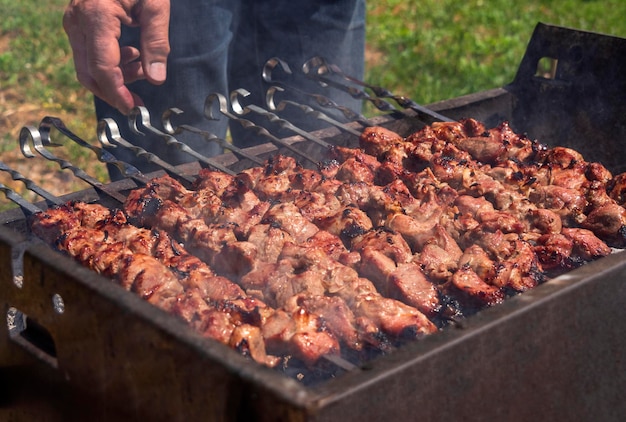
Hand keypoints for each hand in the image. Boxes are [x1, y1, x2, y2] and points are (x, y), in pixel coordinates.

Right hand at [63, 0, 170, 114]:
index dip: (118, 93)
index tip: (134, 109)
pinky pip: (89, 54)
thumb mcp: (156, 6)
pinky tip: (133, 56)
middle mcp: (78, 21)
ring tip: (143, 68)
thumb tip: (157, 79)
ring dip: (115, 78)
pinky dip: (110, 64)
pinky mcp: (77, 24)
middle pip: (89, 74)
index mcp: (97, 17)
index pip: (102, 68)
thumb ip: (157, 43)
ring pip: (87, 67)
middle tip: (139, 103)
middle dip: (114, 93)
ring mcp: (74, 23)